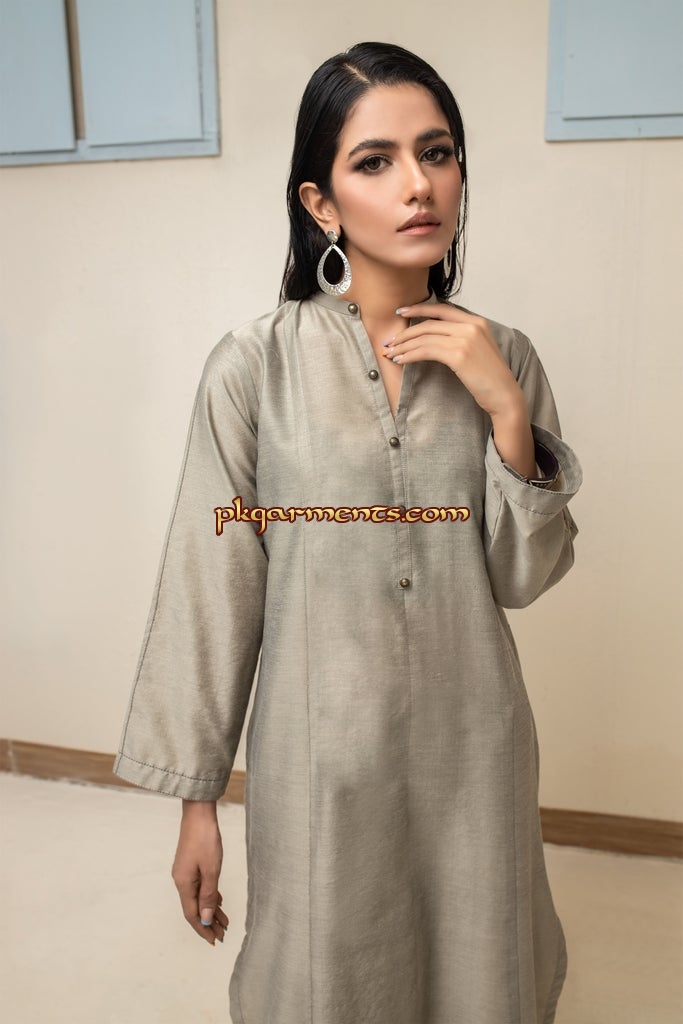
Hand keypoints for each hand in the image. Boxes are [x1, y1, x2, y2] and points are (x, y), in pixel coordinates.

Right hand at [171, 800, 228, 945]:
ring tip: (225, 923)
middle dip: (208, 923)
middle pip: (195, 908)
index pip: (192, 914)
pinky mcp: (190, 865)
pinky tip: (218, 901)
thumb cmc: (205, 839)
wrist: (198, 814)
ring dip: (211, 911)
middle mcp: (181, 881)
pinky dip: (209, 897)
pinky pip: (199, 887)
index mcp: (184, 884)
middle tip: (223, 935)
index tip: (214, 941)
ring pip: (198, 898)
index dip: (203, 929)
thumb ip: (209, 894)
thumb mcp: (211, 869)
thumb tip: (206, 918)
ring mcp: (185, 872)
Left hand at [384, 303, 522, 420]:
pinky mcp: (459, 354)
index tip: (401, 312)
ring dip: (403, 345)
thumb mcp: (479, 350)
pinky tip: (401, 361)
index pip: (442, 309)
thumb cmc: (490, 378)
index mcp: (477, 321)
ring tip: (390, 353)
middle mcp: (471, 325)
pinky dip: (410, 355)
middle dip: (405, 332)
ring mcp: (466, 338)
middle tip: (389, 341)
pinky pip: (426, 350)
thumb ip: (462, 338)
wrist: (504, 396)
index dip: (419, 309)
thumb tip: (436, 338)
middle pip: (429, 323)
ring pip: (425, 336)